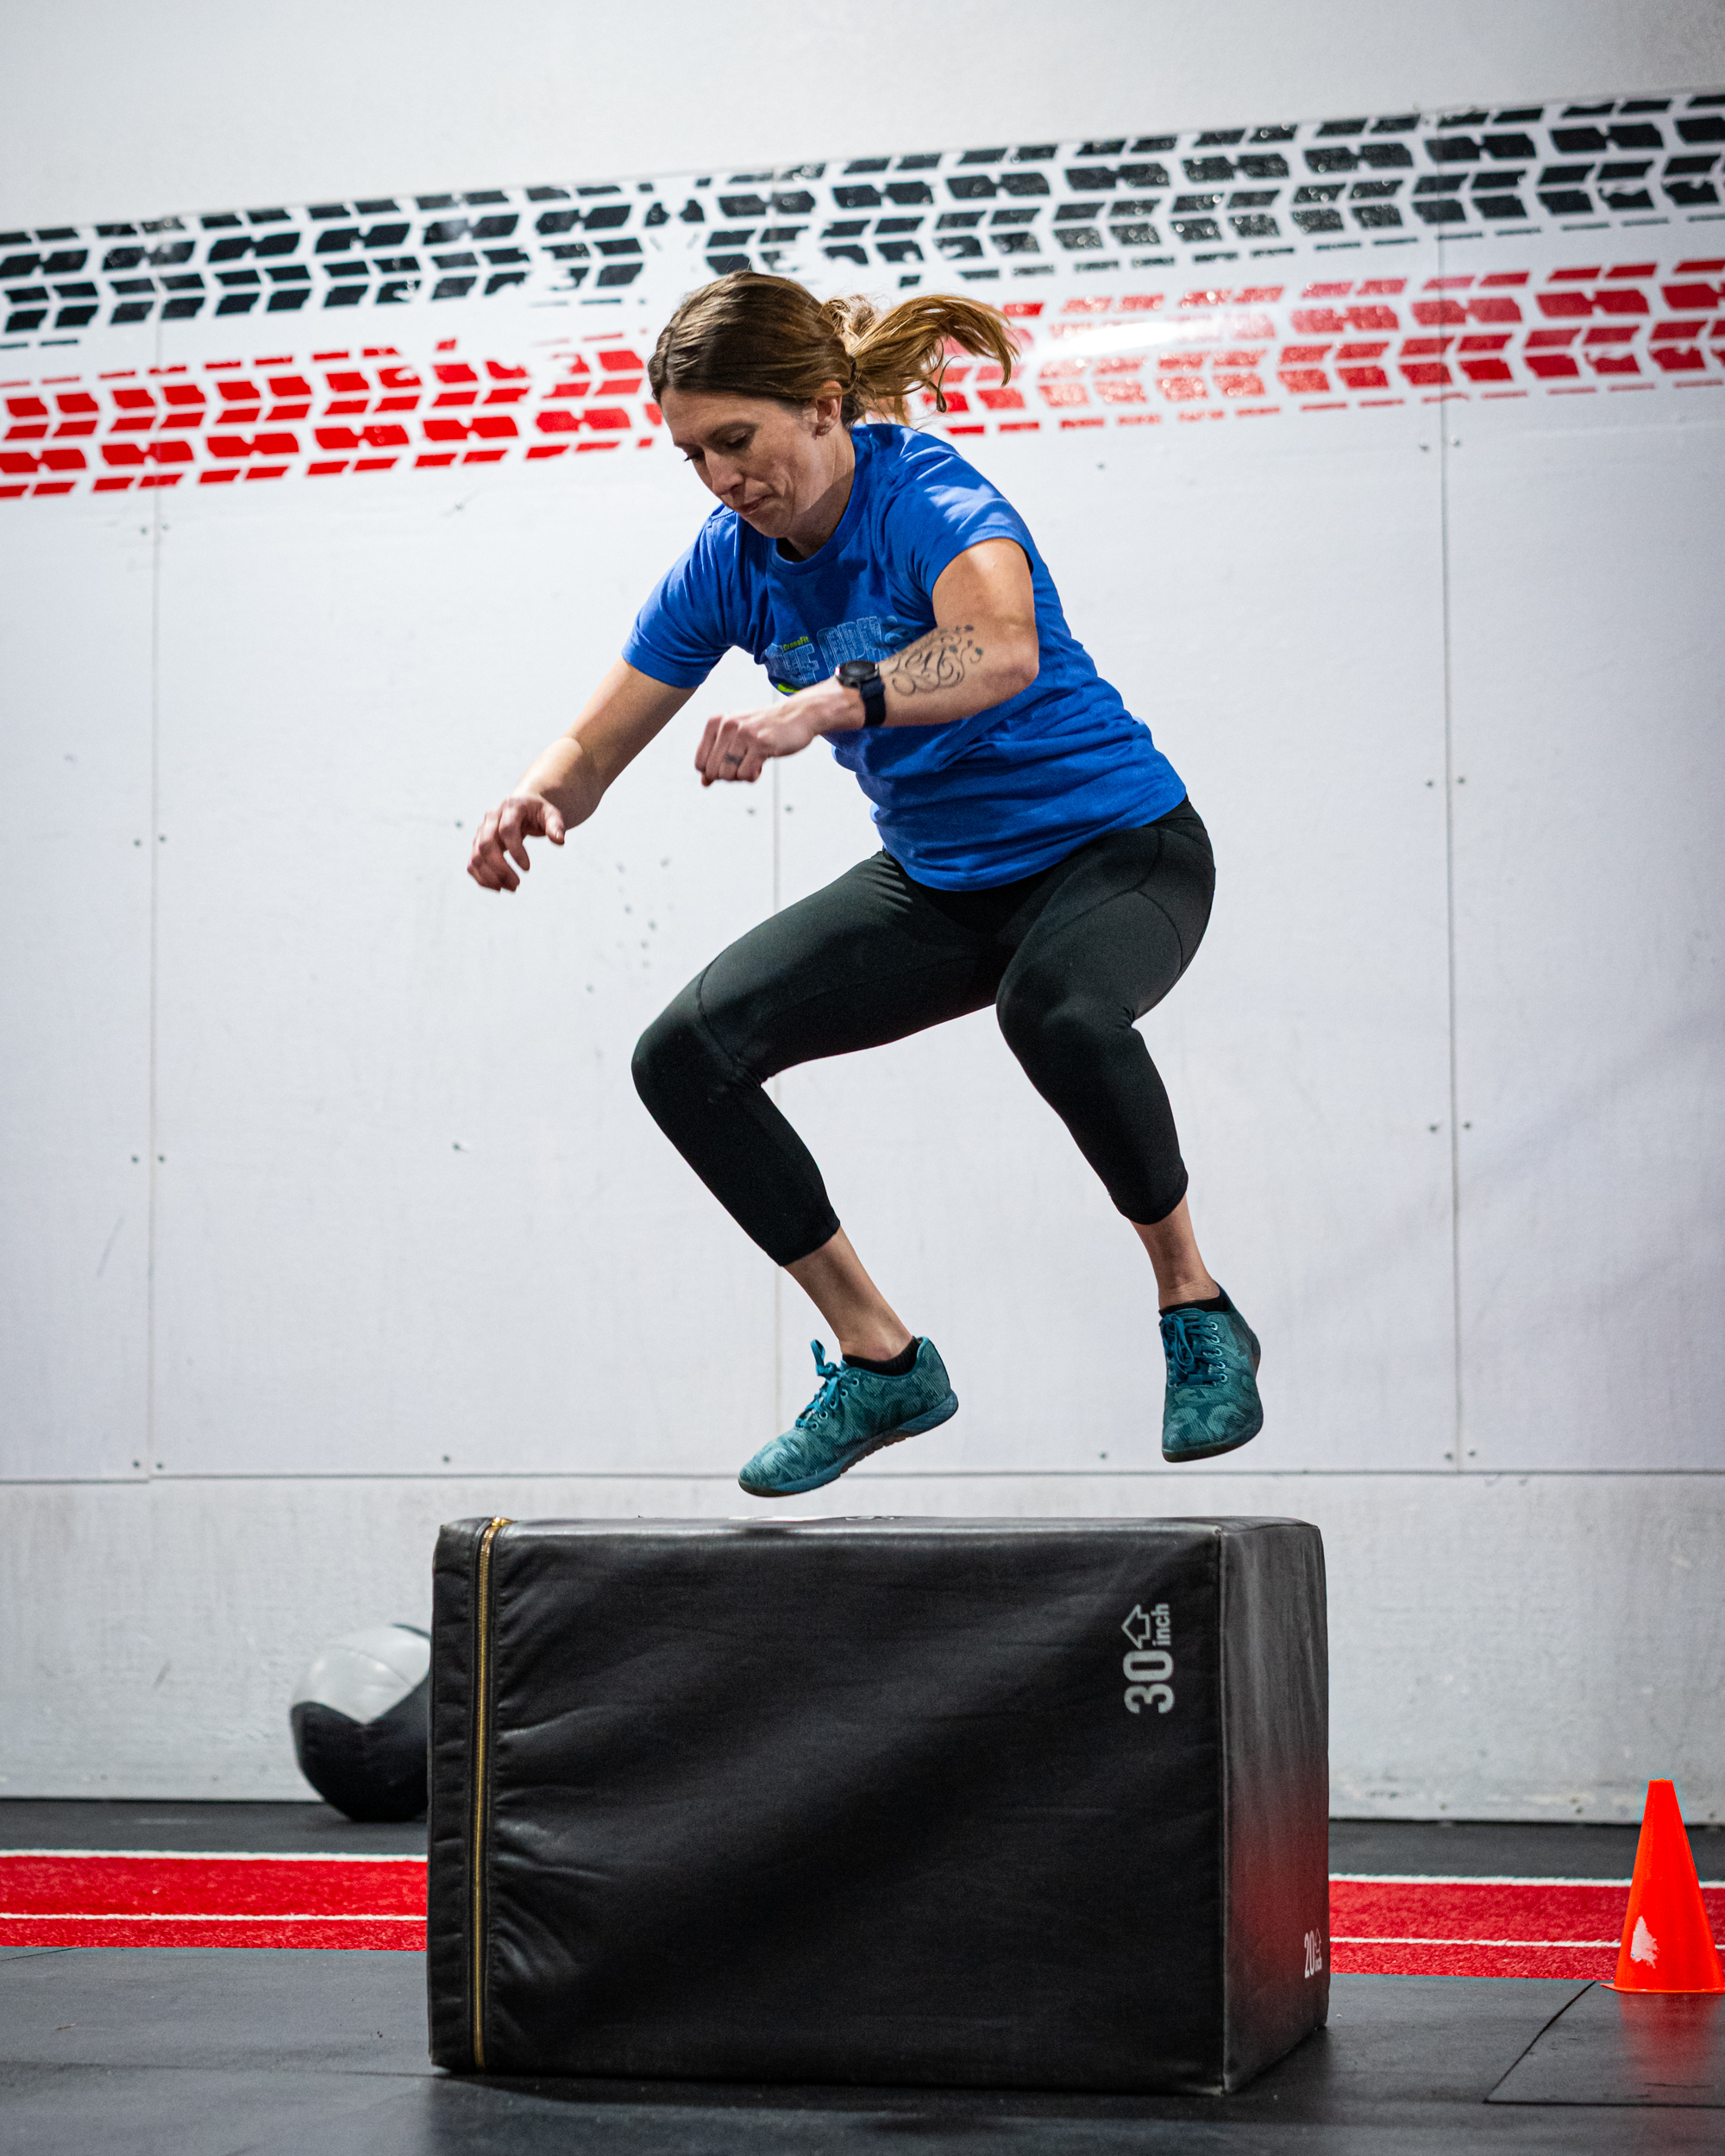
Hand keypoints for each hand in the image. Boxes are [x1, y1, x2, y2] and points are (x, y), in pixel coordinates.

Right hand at [467, 792, 565, 892]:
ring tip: (512, 888)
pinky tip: (499, 888)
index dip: (515, 851)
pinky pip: (472, 864)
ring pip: (476, 856)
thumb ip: (556, 826)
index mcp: (509, 808)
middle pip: (486, 845)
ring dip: (491, 877)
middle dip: (500, 868)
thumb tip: (560, 841)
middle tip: (518, 884)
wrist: (521, 806)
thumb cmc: (538, 813)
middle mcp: (490, 819)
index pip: (506, 830)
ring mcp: (481, 832)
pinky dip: (482, 879)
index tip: (527, 868)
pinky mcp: (477, 844)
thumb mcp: (551, 814)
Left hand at [693, 685, 847, 785]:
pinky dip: (753, 776)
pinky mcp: (761, 744)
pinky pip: (746, 774)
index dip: (715, 773)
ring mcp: (744, 734)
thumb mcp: (735, 739)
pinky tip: (761, 765)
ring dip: (742, 776)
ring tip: (753, 763)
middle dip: (729, 776)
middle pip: (714, 772)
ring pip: (728, 774)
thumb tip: (704, 783)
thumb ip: (717, 759)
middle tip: (743, 766)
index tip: (731, 765)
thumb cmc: (764, 729)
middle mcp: (727, 726)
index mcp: (715, 723)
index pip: (700, 763)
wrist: (797, 715)